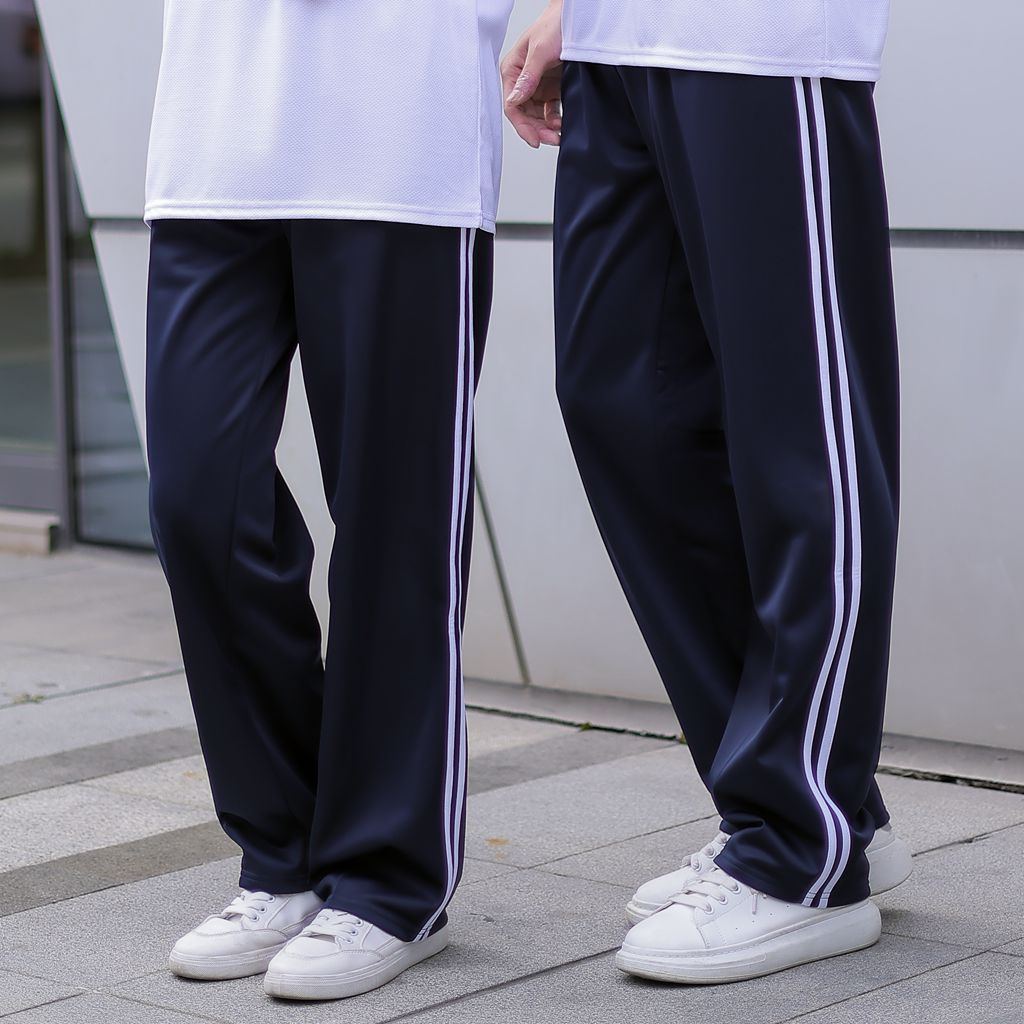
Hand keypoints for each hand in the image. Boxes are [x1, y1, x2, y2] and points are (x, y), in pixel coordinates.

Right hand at [501, 1, 562, 147]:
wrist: (576, 16)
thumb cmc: (555, 24)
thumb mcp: (540, 50)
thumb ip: (528, 77)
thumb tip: (515, 100)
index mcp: (513, 70)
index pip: (512, 106)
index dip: (523, 126)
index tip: (535, 139)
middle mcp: (523, 80)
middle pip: (524, 115)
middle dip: (537, 129)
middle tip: (551, 139)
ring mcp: (537, 85)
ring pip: (537, 116)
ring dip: (546, 127)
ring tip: (558, 133)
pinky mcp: (552, 87)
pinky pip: (550, 110)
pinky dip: (554, 119)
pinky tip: (561, 123)